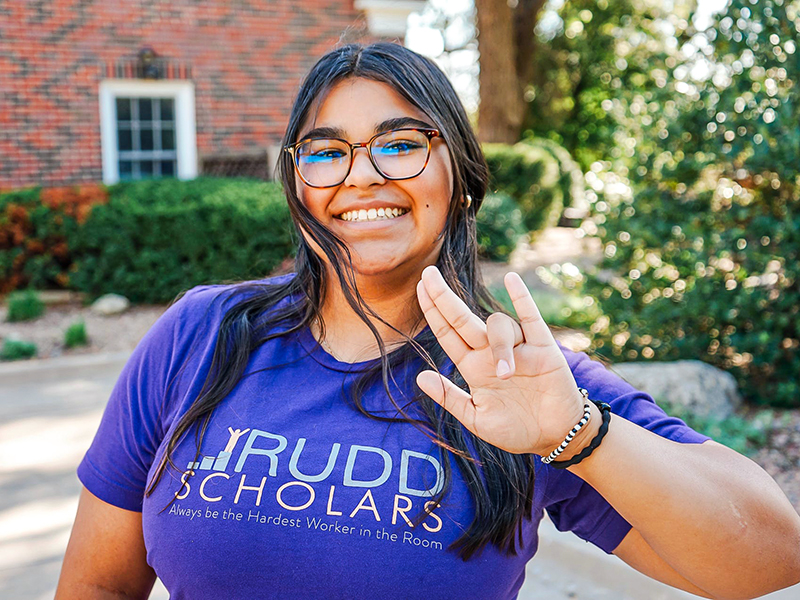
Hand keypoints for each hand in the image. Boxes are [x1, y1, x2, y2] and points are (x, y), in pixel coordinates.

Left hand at [415, 265, 586, 455]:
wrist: (555, 438)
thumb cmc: (515, 430)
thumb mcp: (477, 420)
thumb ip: (450, 399)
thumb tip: (420, 376)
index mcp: (473, 368)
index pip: (448, 334)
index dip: (433, 311)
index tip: (420, 287)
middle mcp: (491, 353)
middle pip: (463, 319)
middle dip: (444, 297)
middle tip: (428, 274)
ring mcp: (518, 348)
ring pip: (499, 326)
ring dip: (500, 345)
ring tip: (507, 375)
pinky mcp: (543, 349)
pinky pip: (531, 318)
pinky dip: (522, 299)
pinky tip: (511, 280)